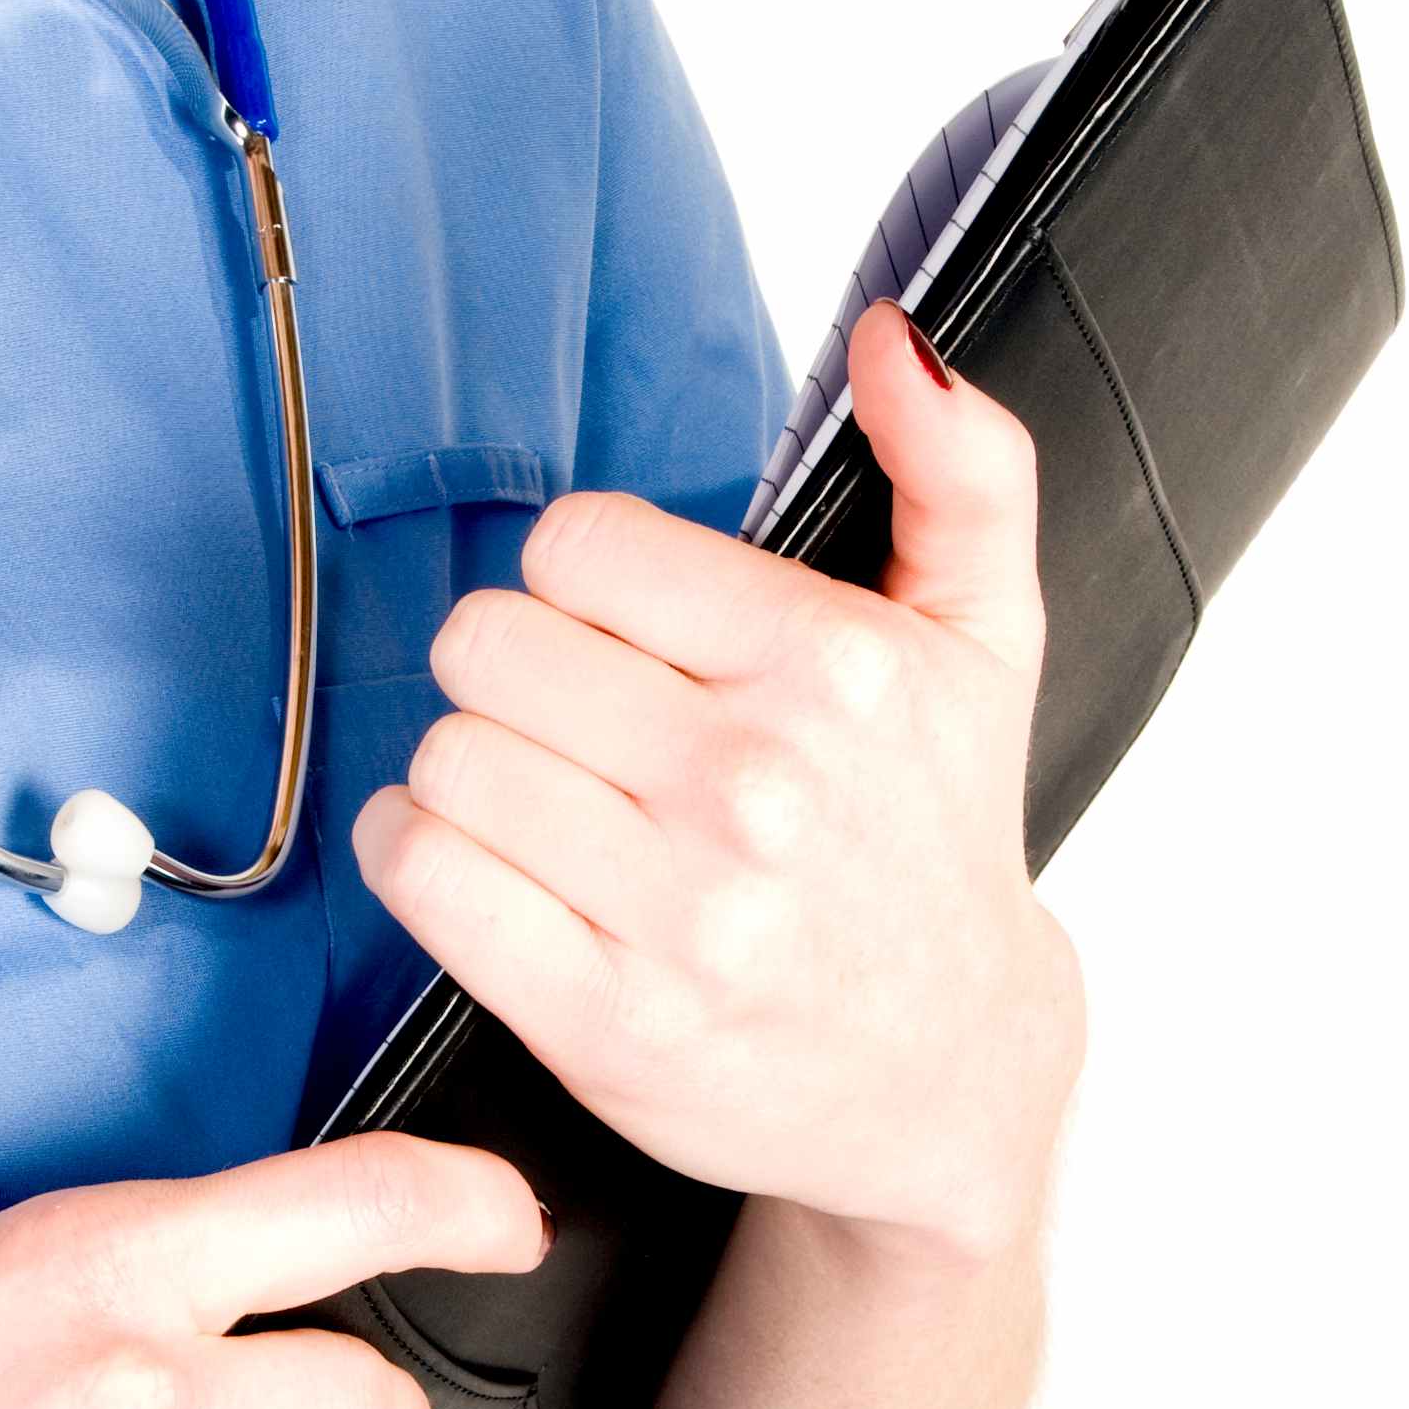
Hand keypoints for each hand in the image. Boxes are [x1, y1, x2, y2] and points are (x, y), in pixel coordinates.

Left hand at [355, 305, 1083, 1268]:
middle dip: (511, 670)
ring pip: (448, 759)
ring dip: (464, 769)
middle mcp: (756, 786)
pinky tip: (480, 859)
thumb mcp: (988, 639)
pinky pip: (425, 877)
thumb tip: (888, 337)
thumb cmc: (936, 840)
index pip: (579, 545)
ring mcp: (679, 912)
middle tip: (564, 717)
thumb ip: (962, 467)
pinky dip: (420, 854)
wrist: (949, 1071)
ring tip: (532, 794)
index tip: (619, 632)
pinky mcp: (606, 1019)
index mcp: (835, 668)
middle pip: (490, 644)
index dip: (578, 580)